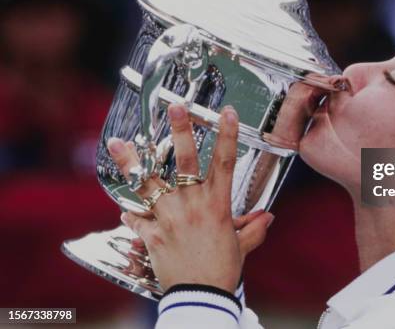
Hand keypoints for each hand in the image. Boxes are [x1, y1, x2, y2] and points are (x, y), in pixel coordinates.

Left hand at [107, 104, 273, 292]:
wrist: (200, 298)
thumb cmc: (222, 270)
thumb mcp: (241, 246)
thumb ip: (254, 228)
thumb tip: (268, 215)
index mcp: (217, 205)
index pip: (225, 163)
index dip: (227, 135)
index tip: (227, 112)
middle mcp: (192, 205)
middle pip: (185, 162)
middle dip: (180, 131)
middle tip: (174, 106)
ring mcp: (168, 218)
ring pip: (148, 184)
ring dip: (131, 162)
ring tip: (117, 142)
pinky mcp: (151, 235)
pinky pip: (136, 219)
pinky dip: (131, 213)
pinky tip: (124, 208)